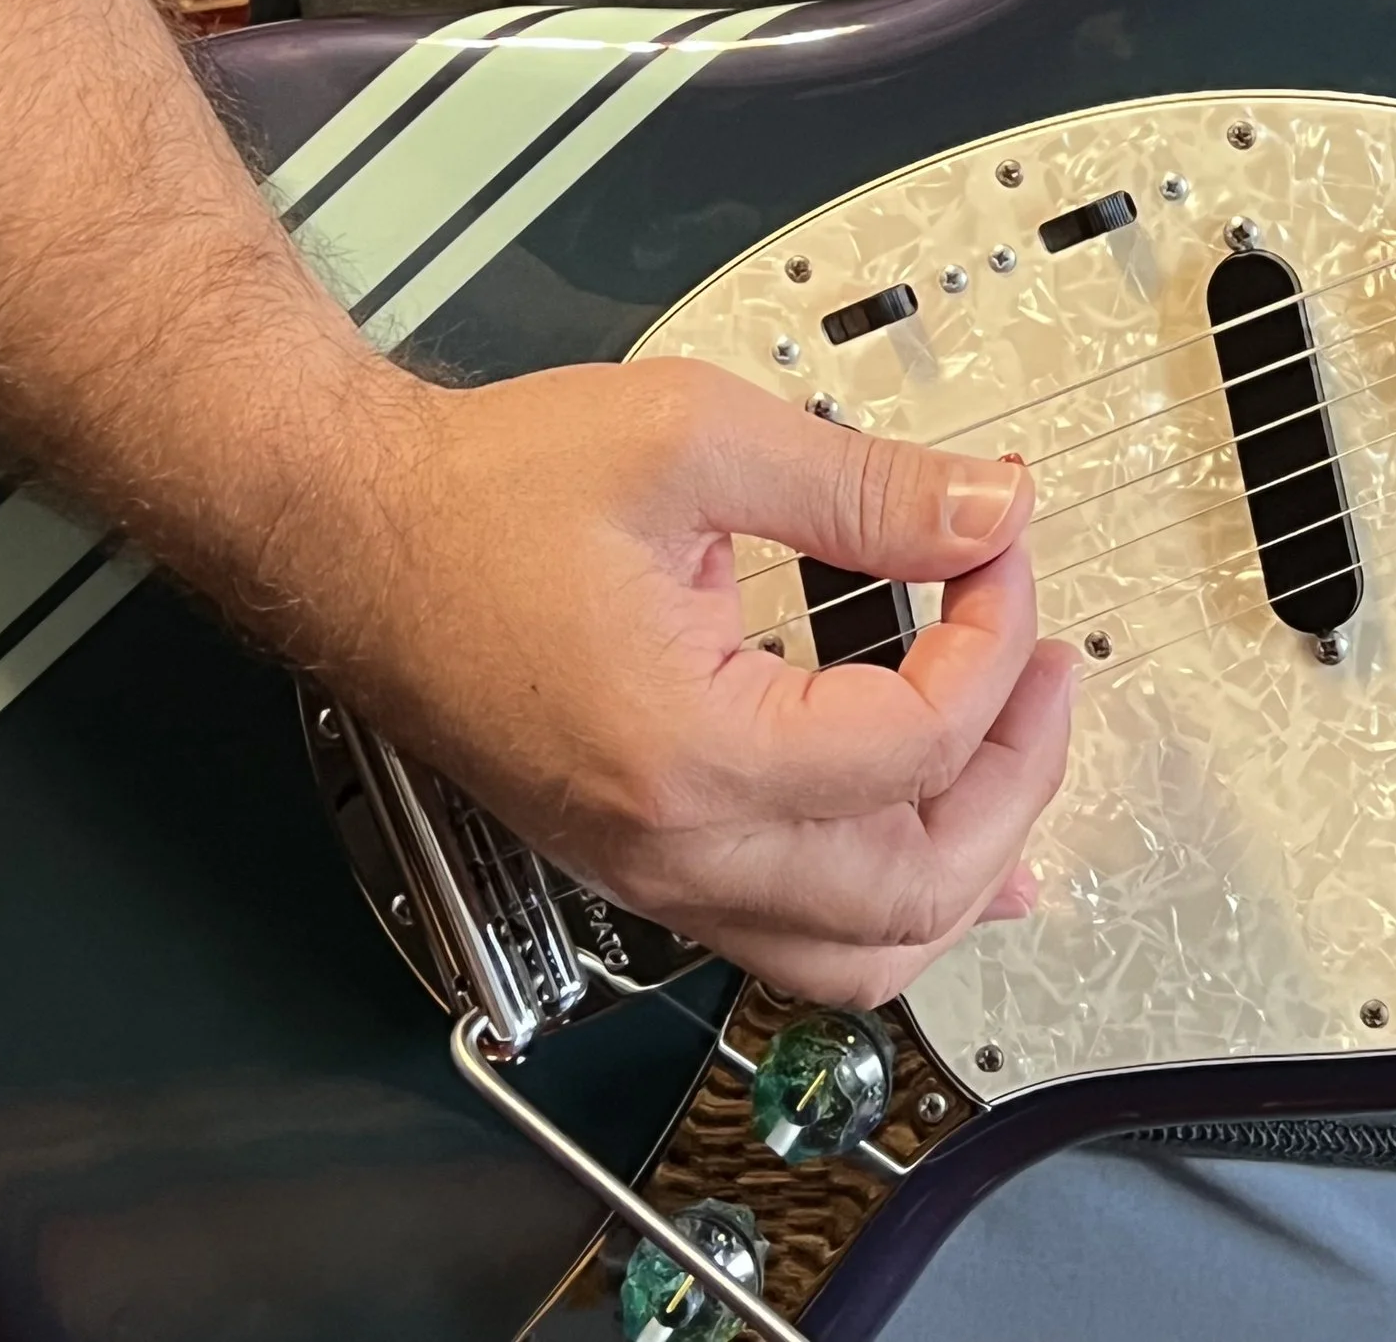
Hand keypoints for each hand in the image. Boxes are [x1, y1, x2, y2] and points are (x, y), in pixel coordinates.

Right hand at [307, 355, 1076, 1002]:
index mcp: (688, 755)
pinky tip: (935, 828)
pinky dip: (891, 895)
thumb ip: (864, 485)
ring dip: (967, 860)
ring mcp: (651, 872)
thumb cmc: (484, 491)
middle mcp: (670, 849)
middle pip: (914, 890)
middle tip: (1045, 655)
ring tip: (1022, 752)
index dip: (996, 635)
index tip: (1000, 547)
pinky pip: (795, 935)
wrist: (350, 529)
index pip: (920, 747)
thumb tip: (991, 510)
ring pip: (858, 955)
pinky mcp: (639, 858)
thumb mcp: (695, 440)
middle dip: (1019, 768)